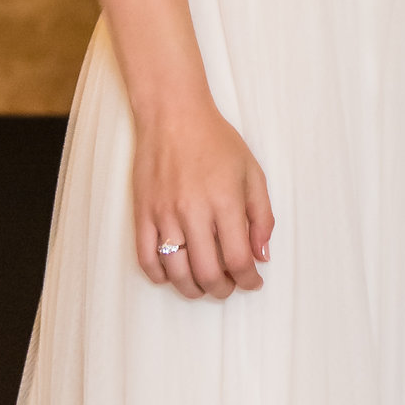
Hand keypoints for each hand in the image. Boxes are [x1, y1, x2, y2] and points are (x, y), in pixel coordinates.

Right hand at [132, 90, 273, 298]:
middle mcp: (194, 213)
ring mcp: (164, 215)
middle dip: (223, 289)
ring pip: (177, 273)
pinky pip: (146, 260)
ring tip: (204, 285)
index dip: (248, 280)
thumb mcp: (252, 172)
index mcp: (225, 202)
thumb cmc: (215, 141)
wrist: (173, 115)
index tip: (252, 282)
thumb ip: (262, 216)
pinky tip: (173, 274)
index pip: (238, 260)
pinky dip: (160, 277)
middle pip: (208, 273)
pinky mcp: (142, 214)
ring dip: (194, 289)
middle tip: (229, 286)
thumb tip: (261, 256)